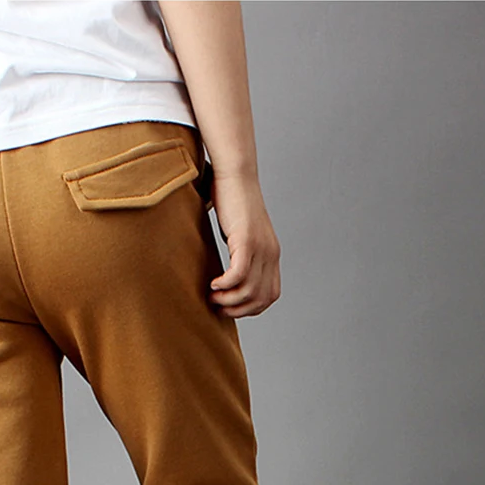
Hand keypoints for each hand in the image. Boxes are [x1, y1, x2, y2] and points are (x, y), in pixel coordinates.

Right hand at [208, 173, 280, 317]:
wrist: (235, 175)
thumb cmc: (232, 202)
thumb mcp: (240, 234)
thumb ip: (240, 254)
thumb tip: (227, 276)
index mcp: (271, 255)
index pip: (270, 295)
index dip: (250, 309)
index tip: (229, 307)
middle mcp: (270, 253)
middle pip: (260, 298)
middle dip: (238, 310)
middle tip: (217, 305)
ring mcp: (260, 247)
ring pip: (249, 290)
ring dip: (228, 300)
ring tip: (212, 295)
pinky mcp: (246, 240)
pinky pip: (238, 275)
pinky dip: (225, 285)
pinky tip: (213, 283)